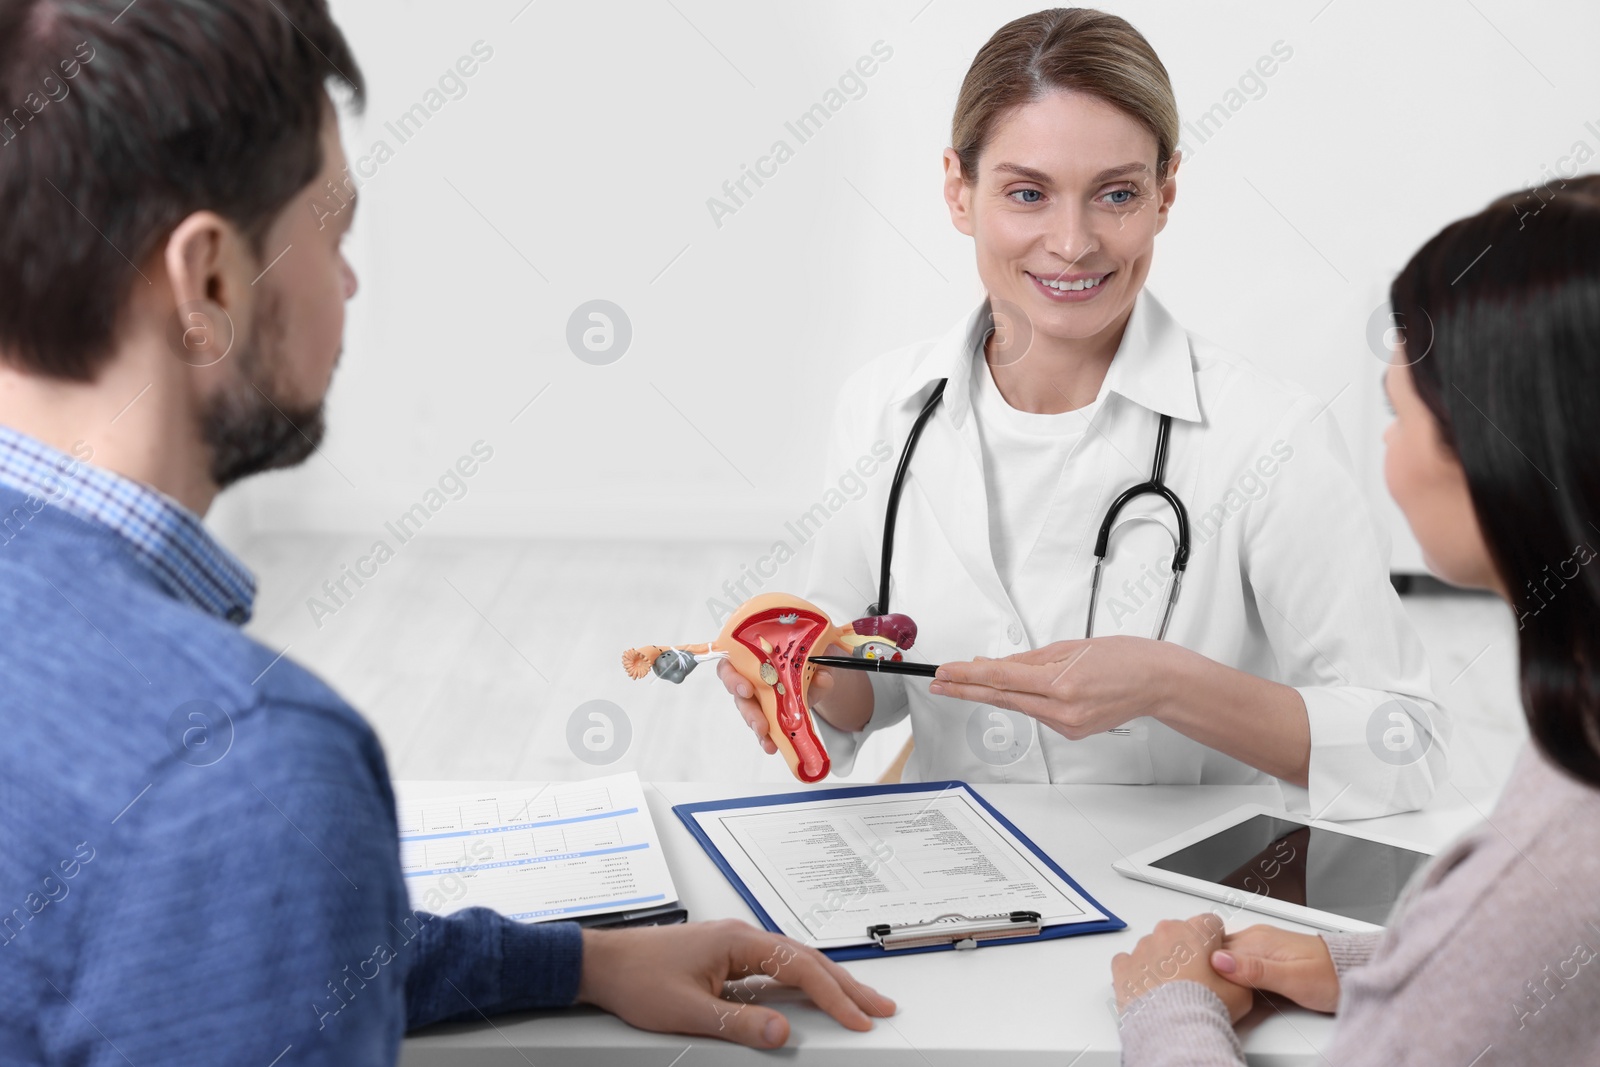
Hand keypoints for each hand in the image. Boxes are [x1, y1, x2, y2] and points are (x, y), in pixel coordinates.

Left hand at [576, 919, 895, 1048]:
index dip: (835, 996)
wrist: (602, 963)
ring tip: (857, 1002)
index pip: (801, 968)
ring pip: (794, 963)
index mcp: (738, 941)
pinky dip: (802, 983)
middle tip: (880, 1006)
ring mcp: (736, 946)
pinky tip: (812, 997)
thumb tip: (783, 1033)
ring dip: (827, 983)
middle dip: (846, 985)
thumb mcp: (688, 1011)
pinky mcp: (727, 958)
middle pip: (807, 960)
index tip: (860, 1018)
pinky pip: (776, 969)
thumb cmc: (637, 978)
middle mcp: (742, 937)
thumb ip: (738, 1023)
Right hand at [718, 643, 845, 754]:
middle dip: (747, 710)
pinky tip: (771, 746)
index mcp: (753, 654)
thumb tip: (821, 677)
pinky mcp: (766, 713)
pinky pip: (760, 726)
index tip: (747, 689)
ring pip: (747, 711)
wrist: (817, 672)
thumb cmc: (807, 657)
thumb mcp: (816, 656)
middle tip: (759, 723)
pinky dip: (765, 737)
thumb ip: (818, 665)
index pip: (730, 663)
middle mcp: (749, 675)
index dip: (732, 677)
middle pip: (736, 692)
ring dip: (756, 725)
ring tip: (766, 739)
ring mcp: (756, 696)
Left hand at [928, 636, 1186, 739]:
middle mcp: (1063, 709)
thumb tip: (996, 665)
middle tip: (940, 684)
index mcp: (1062, 683)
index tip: (946, 673)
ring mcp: (1068, 725)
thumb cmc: (1126, 658)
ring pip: (1020, 706)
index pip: (1002, 680)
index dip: (968, 677)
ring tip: (970, 680)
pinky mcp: (1073, 732)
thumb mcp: (1072, 647)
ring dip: (995, 693)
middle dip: (967, 690)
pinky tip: (1021, 690)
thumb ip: (1030, 660)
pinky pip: (1039, 713)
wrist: (1159, 683)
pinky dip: (1025, 700)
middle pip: (1002, 699)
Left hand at [1111, 914, 1253, 1022]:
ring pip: (1153, 946)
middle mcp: (1167, 932)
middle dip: (1186, 950)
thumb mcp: (1241, 991)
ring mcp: (1142, 947)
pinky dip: (1136, 972)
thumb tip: (1234, 974)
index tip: (1216, 959)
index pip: (1210, 923)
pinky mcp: (1123, 965)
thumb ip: (1238, 973)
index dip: (1215, 942)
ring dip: (1161, 961)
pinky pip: (1128, 961)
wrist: (1174, 1028)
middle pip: (1180, 933)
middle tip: (1195, 978)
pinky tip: (1148, 989)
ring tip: (1171, 990)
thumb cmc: (1206, 1006)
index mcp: (1197, 931)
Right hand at [1211, 924, 1339, 1012]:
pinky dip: (1233, 970)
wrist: (1354, 969)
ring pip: (1227, 954)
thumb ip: (1255, 970)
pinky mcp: (1268, 952)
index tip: (1202, 984)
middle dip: (1208, 967)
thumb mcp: (1293, 980)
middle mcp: (1257, 937)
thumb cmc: (1330, 976)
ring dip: (1220, 969)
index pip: (1214, 950)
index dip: (1204, 968)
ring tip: (1220, 987)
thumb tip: (1219, 961)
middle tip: (1208, 988)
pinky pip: (1239, 957)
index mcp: (1257, 940)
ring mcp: (1262, 942)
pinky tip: (1235, 983)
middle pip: (1217, 950)